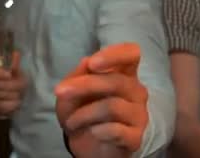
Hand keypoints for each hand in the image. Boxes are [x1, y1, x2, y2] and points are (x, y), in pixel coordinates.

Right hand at [0, 52, 25, 117]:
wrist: (11, 94)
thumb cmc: (13, 79)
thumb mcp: (16, 71)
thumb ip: (14, 63)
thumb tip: (15, 53)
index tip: (9, 74)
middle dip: (13, 86)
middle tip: (22, 86)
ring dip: (13, 97)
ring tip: (20, 95)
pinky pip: (0, 109)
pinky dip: (10, 106)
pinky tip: (17, 103)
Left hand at [55, 43, 147, 157]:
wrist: (89, 146)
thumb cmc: (82, 111)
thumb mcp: (72, 91)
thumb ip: (79, 75)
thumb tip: (86, 61)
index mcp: (124, 73)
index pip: (131, 53)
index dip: (114, 55)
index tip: (92, 64)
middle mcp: (136, 91)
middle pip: (116, 81)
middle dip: (84, 85)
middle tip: (60, 92)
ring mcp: (139, 114)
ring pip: (112, 106)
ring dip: (84, 114)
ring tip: (70, 122)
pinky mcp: (136, 137)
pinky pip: (116, 130)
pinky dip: (98, 131)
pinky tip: (91, 132)